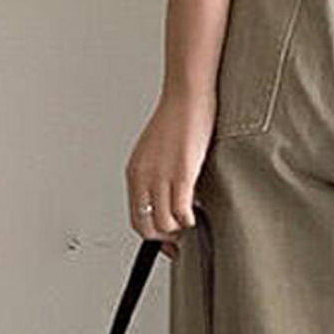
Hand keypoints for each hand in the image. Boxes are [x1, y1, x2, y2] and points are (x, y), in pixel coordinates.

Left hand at [124, 86, 215, 258]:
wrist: (188, 93)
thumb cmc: (178, 114)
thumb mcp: (157, 148)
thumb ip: (157, 172)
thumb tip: (167, 194)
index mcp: (135, 172)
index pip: (136, 216)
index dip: (151, 234)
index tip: (166, 238)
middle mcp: (144, 177)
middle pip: (146, 225)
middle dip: (164, 238)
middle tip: (179, 239)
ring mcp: (162, 176)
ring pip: (164, 223)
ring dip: (178, 229)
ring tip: (190, 222)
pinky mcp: (183, 172)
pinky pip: (181, 210)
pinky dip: (189, 219)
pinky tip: (197, 213)